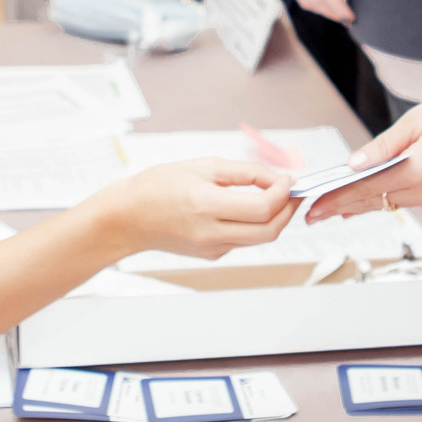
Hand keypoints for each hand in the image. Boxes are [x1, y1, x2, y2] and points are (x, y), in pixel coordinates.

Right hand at [93, 157, 297, 258]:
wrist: (128, 218)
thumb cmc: (158, 186)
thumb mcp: (202, 166)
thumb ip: (244, 172)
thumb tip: (277, 179)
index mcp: (206, 205)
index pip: (263, 208)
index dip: (284, 193)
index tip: (289, 179)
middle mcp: (210, 233)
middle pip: (269, 231)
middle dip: (288, 211)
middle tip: (293, 192)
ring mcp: (212, 249)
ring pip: (260, 239)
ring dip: (275, 219)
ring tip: (275, 196)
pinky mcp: (211, 255)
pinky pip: (243, 241)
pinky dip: (254, 225)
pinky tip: (247, 209)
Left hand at [306, 96, 421, 222]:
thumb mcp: (415, 121)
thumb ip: (382, 146)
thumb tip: (354, 164)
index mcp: (416, 170)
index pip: (365, 189)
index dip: (336, 200)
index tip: (314, 208)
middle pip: (372, 202)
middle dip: (340, 208)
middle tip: (312, 215)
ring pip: (385, 204)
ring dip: (357, 205)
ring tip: (331, 209)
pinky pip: (400, 201)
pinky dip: (378, 200)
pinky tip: (362, 203)